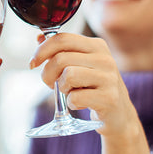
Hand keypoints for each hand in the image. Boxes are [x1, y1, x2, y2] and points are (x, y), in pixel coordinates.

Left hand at [30, 33, 151, 153]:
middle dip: (47, 73)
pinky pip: (75, 97)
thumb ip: (61, 51)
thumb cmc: (94, 88)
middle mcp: (105, 59)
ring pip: (68, 75)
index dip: (42, 50)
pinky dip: (71, 103)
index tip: (33, 62)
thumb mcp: (80, 65)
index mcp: (97, 46)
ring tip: (70, 92)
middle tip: (50, 84)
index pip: (62, 38)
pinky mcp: (109, 98)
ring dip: (62, 88)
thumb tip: (39, 37)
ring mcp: (109, 78)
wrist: (119, 116)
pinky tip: (81, 103)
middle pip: (61, 58)